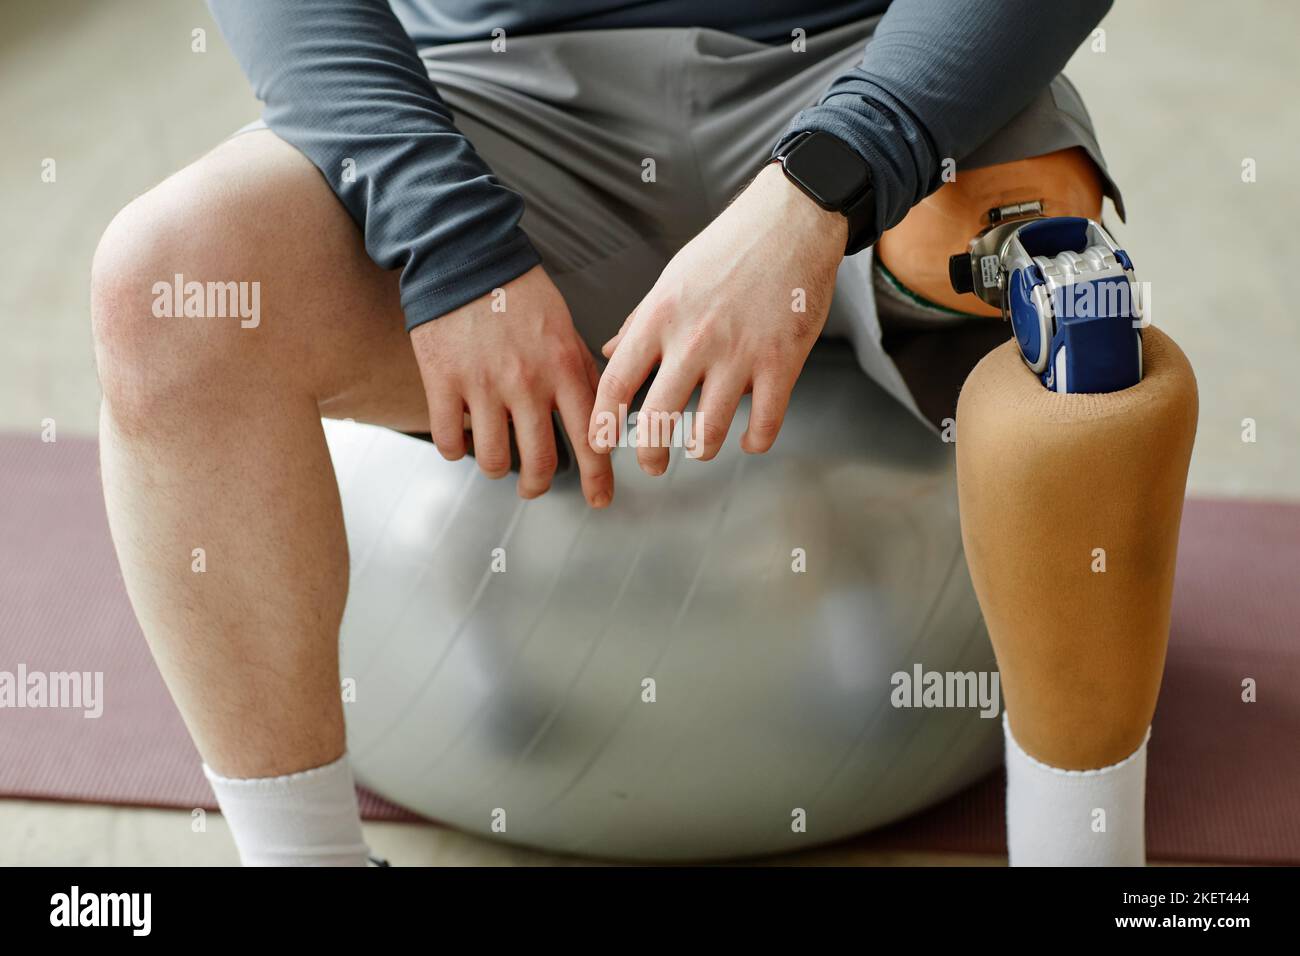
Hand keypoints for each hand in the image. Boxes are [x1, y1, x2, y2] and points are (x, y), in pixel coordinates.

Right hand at [410, 265, 612, 506]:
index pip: (591, 437)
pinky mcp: (443, 382)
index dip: (598, 477)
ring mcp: (483, 384)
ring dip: (497, 470)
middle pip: (539, 461)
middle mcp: (527, 382)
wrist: (465, 255)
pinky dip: (456, 451)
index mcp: (564, 367)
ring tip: (497, 463)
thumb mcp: (565, 327)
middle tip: (535, 486)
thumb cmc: (518, 291)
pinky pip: (449, 440)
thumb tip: (601, 411)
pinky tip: (462, 442)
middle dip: (539, 484)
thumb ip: (582, 371)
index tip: (600, 497)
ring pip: (493, 460)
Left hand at [588, 162, 846, 473]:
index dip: (603, 422)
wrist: (792, 221)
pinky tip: (749, 438)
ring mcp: (739, 354)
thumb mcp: (672, 277)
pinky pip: (764, 423)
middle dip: (649, 455)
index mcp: (660, 317)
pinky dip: (754, 441)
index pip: (617, 382)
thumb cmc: (730, 246)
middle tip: (652, 465)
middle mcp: (694, 340)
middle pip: (657, 419)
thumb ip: (641, 320)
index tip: (600, 442)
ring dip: (701, 449)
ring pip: (708, 431)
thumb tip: (611, 351)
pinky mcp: (781, 363)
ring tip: (700, 448)